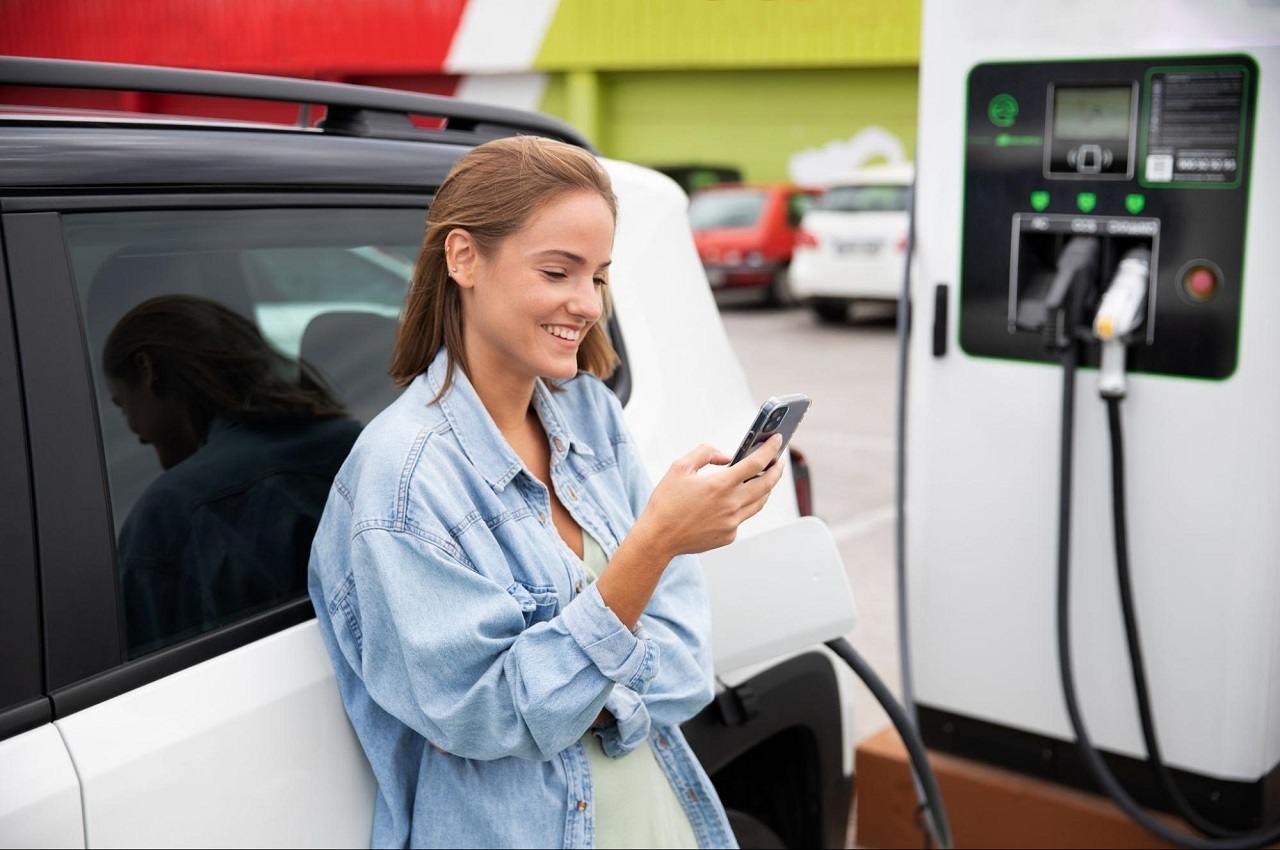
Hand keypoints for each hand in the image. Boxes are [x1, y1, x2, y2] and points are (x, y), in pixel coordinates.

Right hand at [633, 434, 785, 559]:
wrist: (658, 538)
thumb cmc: (666, 503)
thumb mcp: (680, 467)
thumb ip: (705, 453)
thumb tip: (726, 456)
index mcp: (720, 485)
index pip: (756, 463)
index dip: (770, 449)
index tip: (777, 440)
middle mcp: (731, 505)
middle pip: (767, 484)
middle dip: (776, 469)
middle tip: (777, 460)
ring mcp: (732, 522)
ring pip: (760, 502)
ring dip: (766, 488)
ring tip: (764, 477)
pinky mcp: (729, 535)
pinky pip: (744, 517)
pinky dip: (744, 505)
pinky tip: (737, 499)